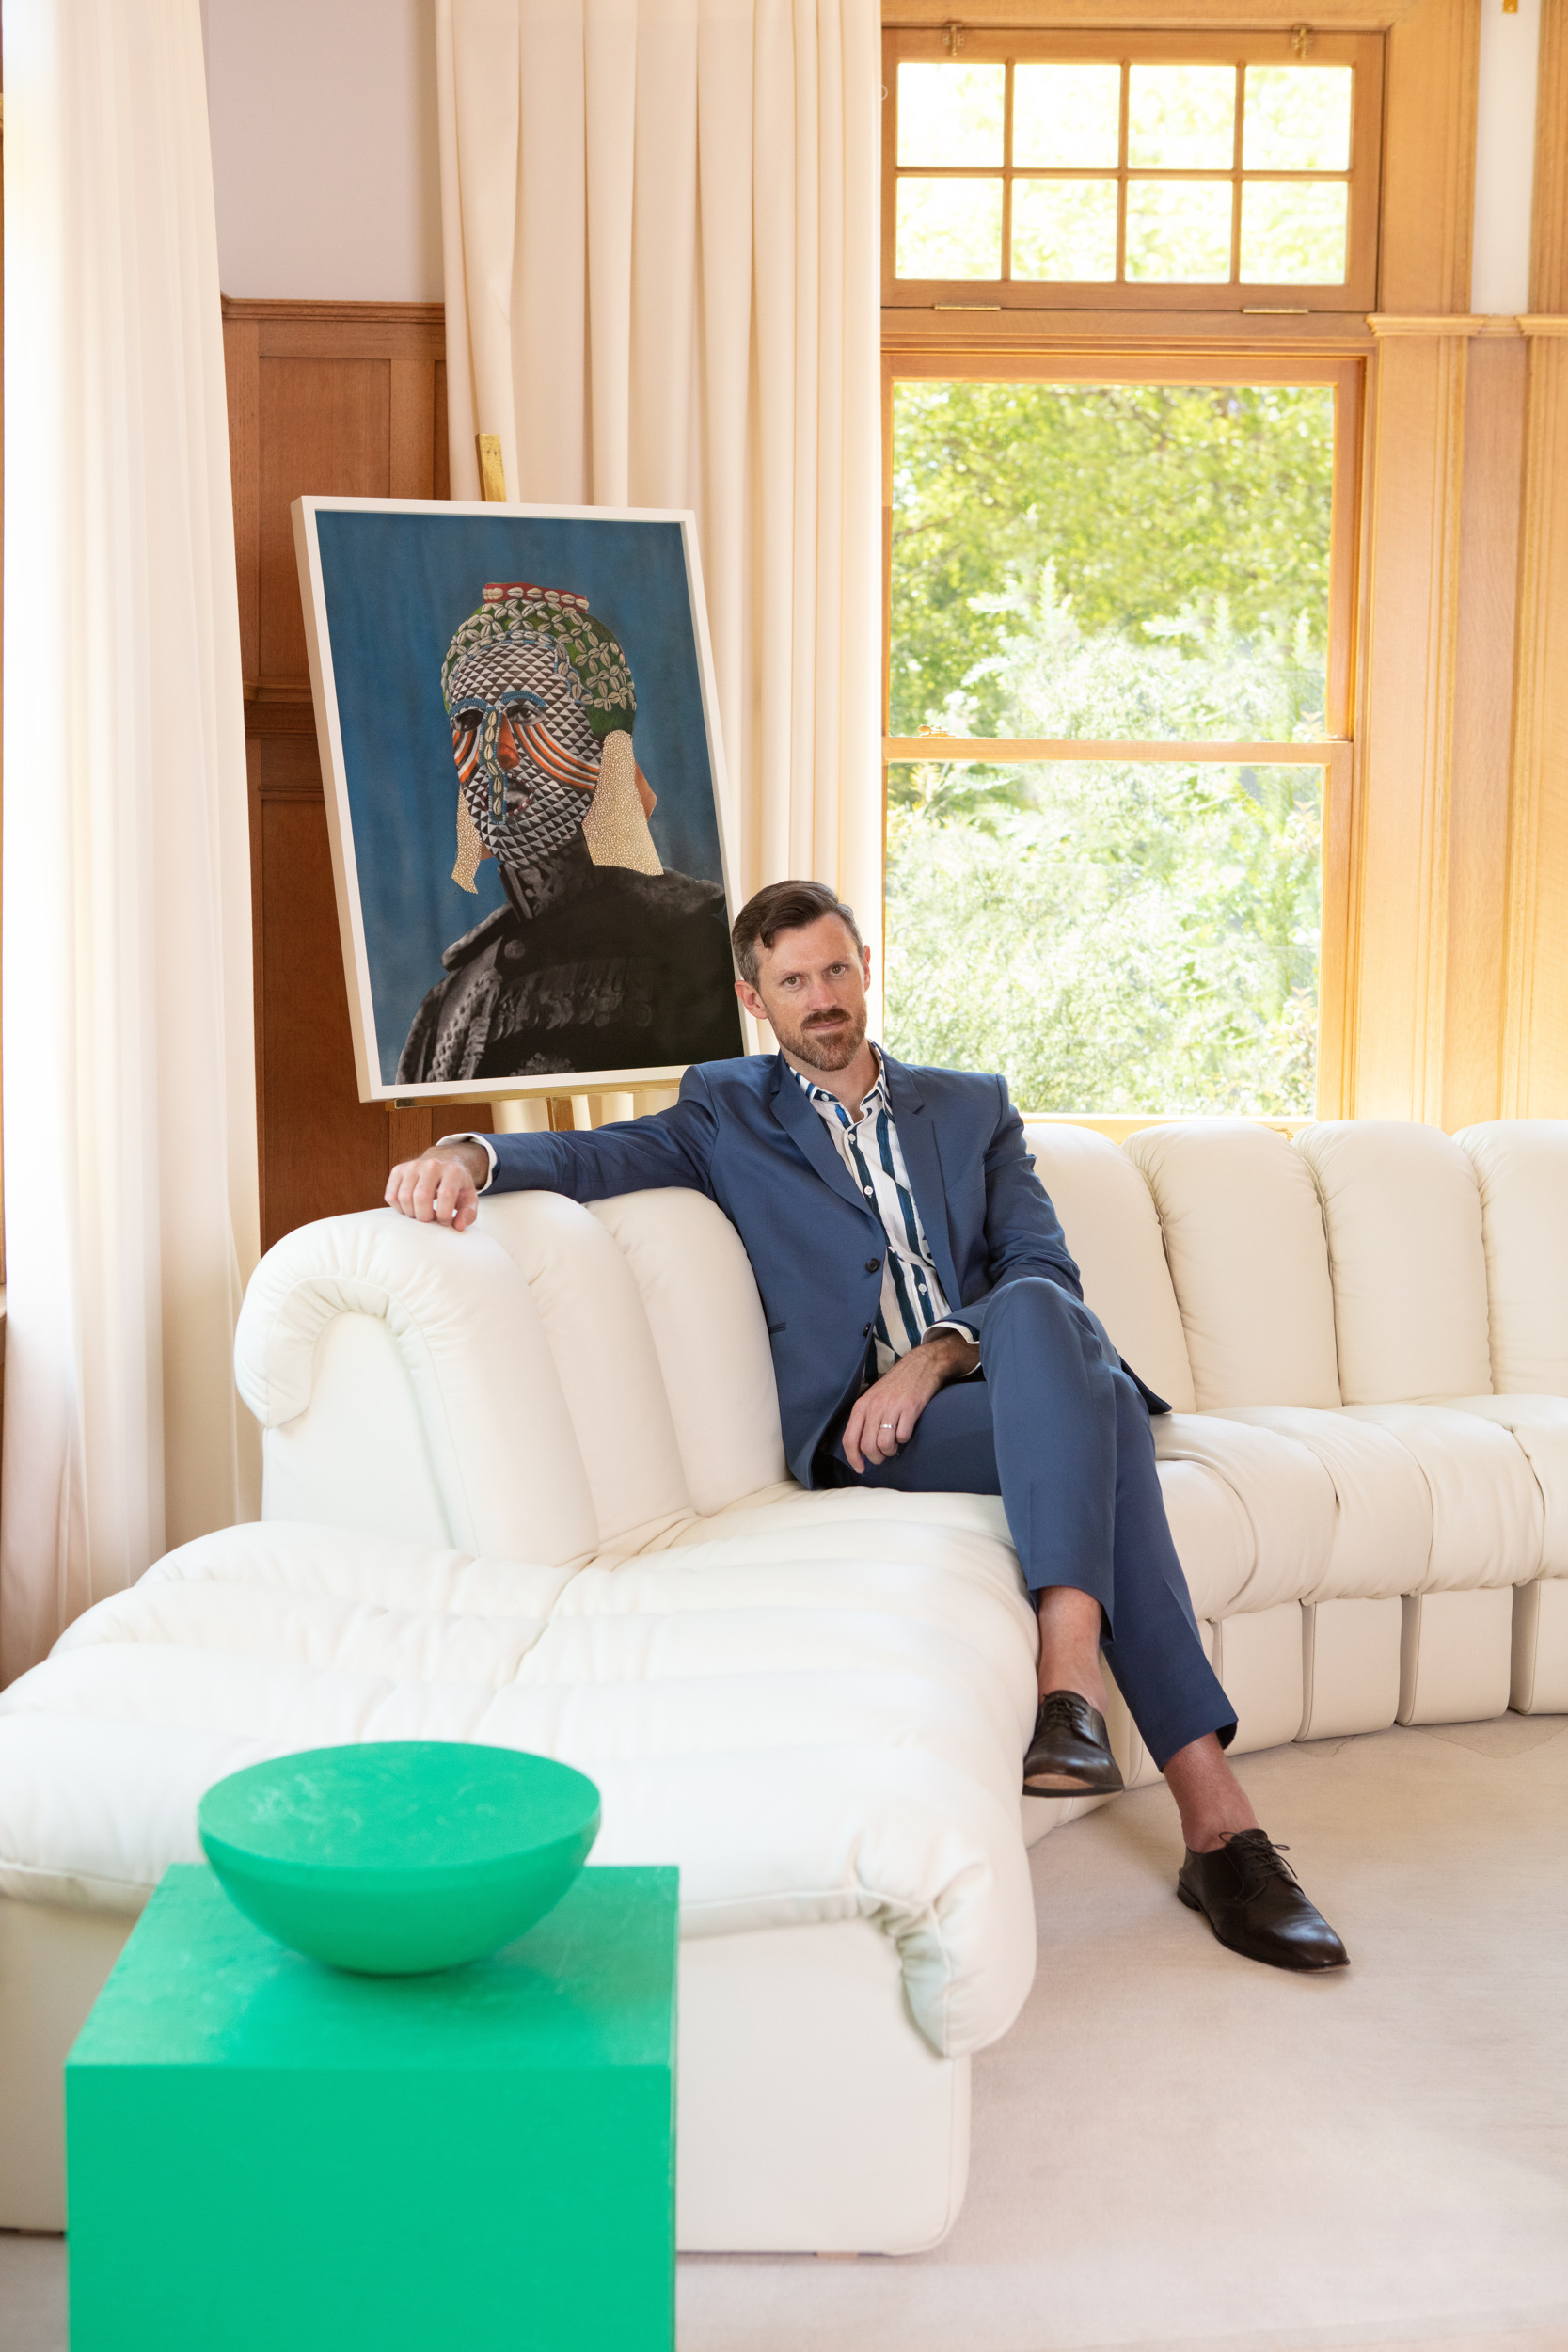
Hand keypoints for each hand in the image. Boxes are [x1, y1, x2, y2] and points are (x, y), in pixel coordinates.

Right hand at [385, 1143, 489, 1229]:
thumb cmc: (456, 1186)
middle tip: (429, 1219)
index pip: (445, 1195)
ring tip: (420, 1213)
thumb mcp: (469, 1199)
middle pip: (421, 1197)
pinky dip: (398, 1208)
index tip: (444, 1221)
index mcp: (453, 1171)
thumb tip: (458, 1226)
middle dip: (424, 1216)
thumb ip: (468, 1214)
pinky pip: (391, 1196)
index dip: (443, 1215)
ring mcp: (412, 1165)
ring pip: (404, 1197)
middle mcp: (432, 1164)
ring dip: (411, 1213)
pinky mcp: (398, 1170)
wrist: (444, 1164)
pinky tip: (410, 1207)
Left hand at [840, 1331, 979, 1473]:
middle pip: (868, 1446)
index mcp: (862, 1405)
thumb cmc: (896, 1385)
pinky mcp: (910, 1408)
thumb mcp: (873, 1398)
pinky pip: (903, 1436)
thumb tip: (861, 1449)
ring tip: (895, 1444)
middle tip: (883, 1455)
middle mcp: (874, 1406)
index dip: (853, 1458)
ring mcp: (892, 1407)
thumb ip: (865, 1419)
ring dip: (891, 1451)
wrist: (920, 1365)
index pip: (850, 1439)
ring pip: (885, 1444)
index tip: (860, 1468)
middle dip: (877, 1458)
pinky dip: (904, 1439)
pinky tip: (906, 1431)